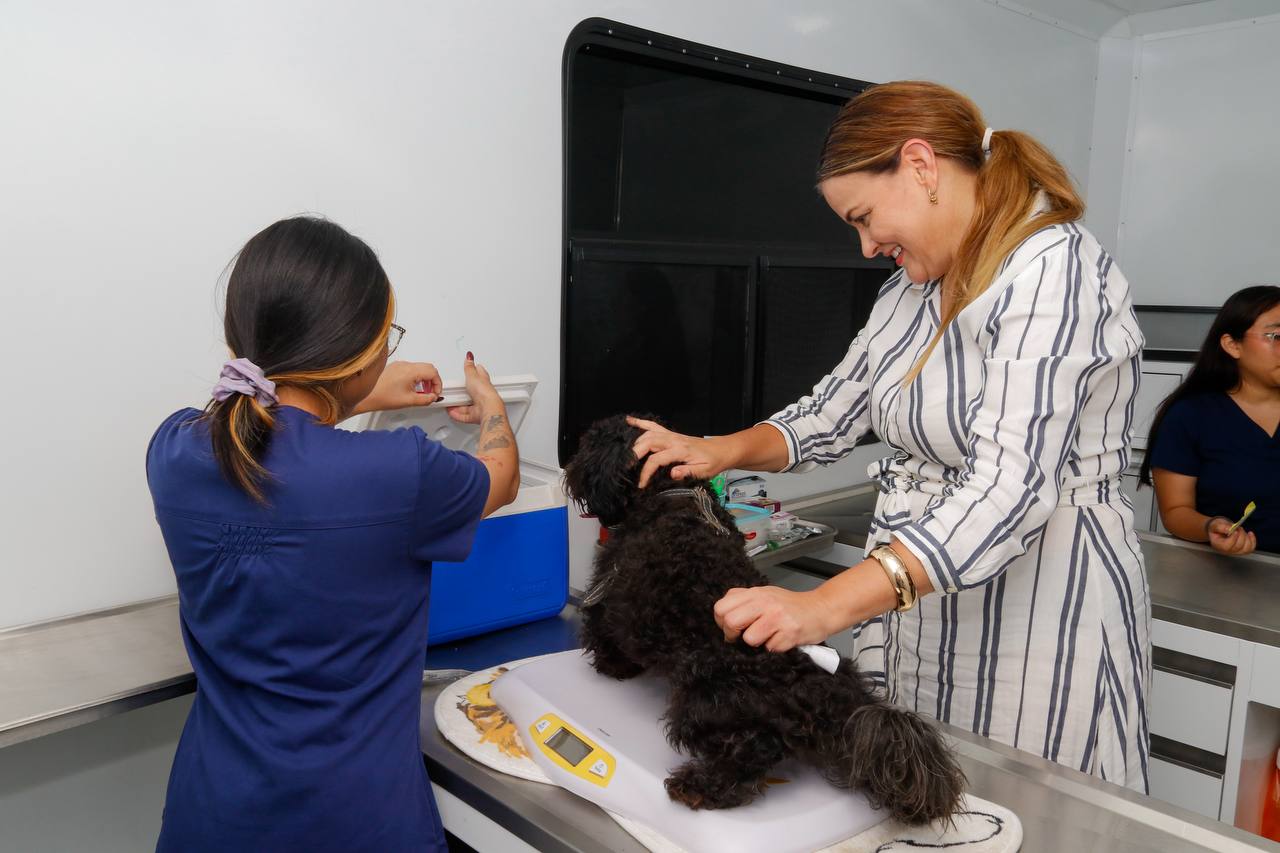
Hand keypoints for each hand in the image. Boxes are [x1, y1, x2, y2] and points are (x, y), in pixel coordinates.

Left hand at [353, 360, 440, 413]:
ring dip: (424, 379)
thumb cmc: (382, 396)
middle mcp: (405, 365)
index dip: (438, 383)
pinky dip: (416, 377)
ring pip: (419, 367)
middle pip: (428, 367)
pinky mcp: (395, 367)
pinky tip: (412, 388)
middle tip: (431, 392)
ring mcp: (399, 365)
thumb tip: (433, 398)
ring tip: (421, 391)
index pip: (433, 372)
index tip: (436, 393)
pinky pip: (411, 369)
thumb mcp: (409, 401)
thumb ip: (426, 399)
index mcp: (410, 371)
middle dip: (433, 380)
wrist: (366, 396)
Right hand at [447, 353, 501, 424]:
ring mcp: (479, 406)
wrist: (487, 408)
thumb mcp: (473, 376)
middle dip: (462, 392)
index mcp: (484, 383)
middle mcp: (482, 395)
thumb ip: (469, 367)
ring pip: (467, 405)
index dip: (476, 372)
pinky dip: (457, 414)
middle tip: (454, 390)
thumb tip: (469, 356)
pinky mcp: (475, 415)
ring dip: (458, 405)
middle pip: (471, 392)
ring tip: (450, 402)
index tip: (471, 370)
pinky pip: (464, 415)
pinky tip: (452, 412)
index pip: (480, 375)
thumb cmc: (484, 392)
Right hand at [628, 416, 730, 487]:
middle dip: (634, 453)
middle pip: (648, 442)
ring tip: (624, 453)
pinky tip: (629, 420)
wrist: (721, 450)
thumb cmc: (713, 462)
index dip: (646, 472)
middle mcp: (674, 440)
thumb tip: (672, 473)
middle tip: (625, 466)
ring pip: (648, 433)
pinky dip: (640, 422)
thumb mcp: (704, 471)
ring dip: (635, 442)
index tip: (641, 484)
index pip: (657, 459)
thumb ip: (688, 472)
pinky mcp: (670, 434)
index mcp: (681, 450)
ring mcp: (671, 435)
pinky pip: (653, 425)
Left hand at [713, 586, 833, 651]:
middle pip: (730, 622)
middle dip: (732, 635)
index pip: (721, 607)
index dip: (721, 621)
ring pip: (749, 638)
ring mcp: (777, 618)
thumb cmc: (792, 606)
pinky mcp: (789, 634)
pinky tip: (781, 639)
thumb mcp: (765, 594)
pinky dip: (774, 648)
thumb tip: (723, 617)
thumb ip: (744, 601)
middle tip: (742, 637)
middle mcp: (765, 603)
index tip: (731, 628)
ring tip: (767, 637)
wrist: (821, 609)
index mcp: (755, 593)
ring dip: (756, 643)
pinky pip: (769, 649)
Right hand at [1206, 516, 1256, 554]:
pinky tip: (1250, 533)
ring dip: (1247, 537)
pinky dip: (1253, 540)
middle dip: (1241, 535)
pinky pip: (1251, 548)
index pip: (1227, 546)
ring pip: (1246, 548)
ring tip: (1241, 530)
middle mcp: (1227, 551)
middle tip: (1238, 527)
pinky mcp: (1242, 550)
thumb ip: (1221, 527)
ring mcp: (1236, 551)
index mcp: (1219, 545)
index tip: (1235, 530)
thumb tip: (1230, 529)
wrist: (1219, 531)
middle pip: (1238, 546)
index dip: (1233, 538)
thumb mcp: (1215, 525)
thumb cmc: (1217, 529)